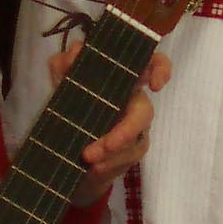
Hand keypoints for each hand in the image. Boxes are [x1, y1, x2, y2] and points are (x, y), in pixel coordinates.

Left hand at [50, 45, 171, 206]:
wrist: (65, 146)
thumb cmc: (71, 104)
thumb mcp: (61, 82)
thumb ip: (65, 64)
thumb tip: (74, 55)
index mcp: (122, 78)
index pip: (151, 65)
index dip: (161, 70)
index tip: (156, 85)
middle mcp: (134, 102)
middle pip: (145, 112)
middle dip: (125, 131)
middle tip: (103, 147)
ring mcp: (136, 129)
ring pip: (135, 140)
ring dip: (113, 151)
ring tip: (89, 159)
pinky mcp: (131, 153)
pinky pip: (126, 159)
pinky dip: (110, 164)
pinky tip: (94, 168)